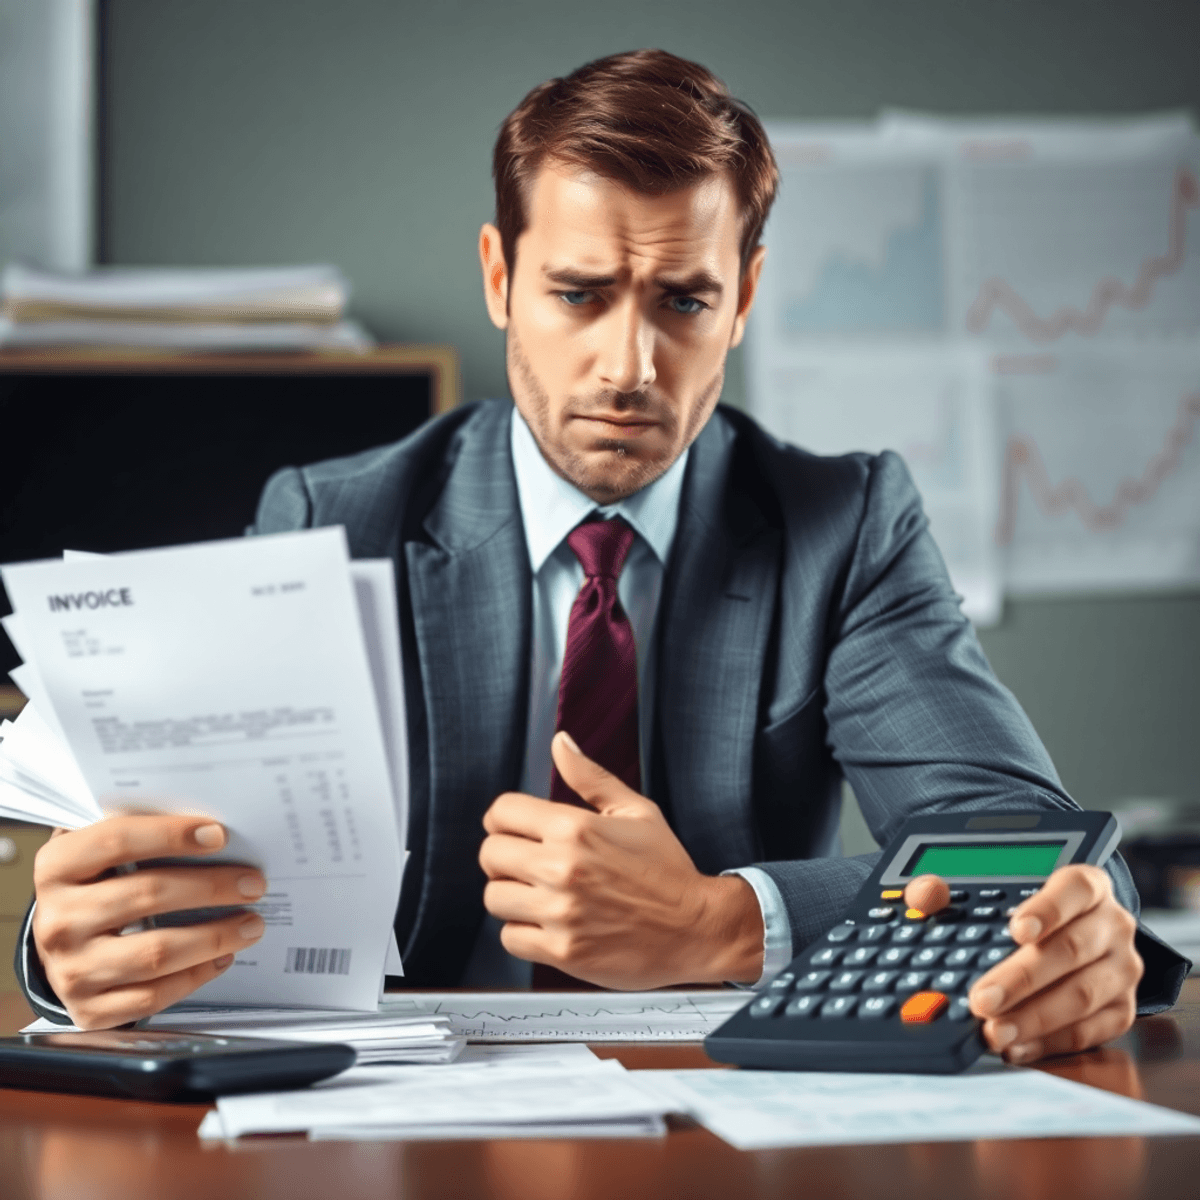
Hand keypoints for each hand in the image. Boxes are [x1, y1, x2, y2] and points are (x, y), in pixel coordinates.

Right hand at [32, 814, 267, 1028]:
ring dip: (214, 937)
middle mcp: (58, 920)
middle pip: (148, 895)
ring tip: (251, 924)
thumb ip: (140, 832)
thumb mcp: (98, 852)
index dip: (171, 835)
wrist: (55, 945)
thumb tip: (209, 829)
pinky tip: (222, 956)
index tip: (219, 835)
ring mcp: (71, 970)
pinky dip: (195, 975)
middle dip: (211, 888)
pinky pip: (152, 996)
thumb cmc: (93, 886)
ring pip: (156, 953)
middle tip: (253, 883)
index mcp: (56, 868)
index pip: (117, 840)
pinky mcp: (88, 1009)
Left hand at [479, 731, 763, 987]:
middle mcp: (562, 868)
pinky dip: (523, 932)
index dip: (503, 819)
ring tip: (539, 895)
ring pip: (493, 897)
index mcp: (575, 828)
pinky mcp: (563, 951)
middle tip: (526, 864)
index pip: (501, 812)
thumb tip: (560, 743)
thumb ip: (590, 777)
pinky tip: (549, 924)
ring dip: (511, 895)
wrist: (698, 929)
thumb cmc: (668, 870)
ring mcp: (561, 912)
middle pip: (490, 854)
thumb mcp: (635, 811)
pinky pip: (510, 938)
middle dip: (503, 857)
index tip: (513, 829)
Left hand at [904, 865, 1142, 1062]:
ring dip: (1033, 1018)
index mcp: (1086, 885)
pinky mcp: (1121, 1009)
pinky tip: (1015, 1046)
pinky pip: (1088, 1031)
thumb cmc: (1022, 911)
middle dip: (1022, 979)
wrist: (1074, 935)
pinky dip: (1049, 1042)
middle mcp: (1111, 924)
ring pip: (1081, 995)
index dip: (1049, 908)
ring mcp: (1121, 969)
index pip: (1076, 888)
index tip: (1016, 929)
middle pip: (1071, 949)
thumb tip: (924, 895)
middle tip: (982, 1000)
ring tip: (993, 1032)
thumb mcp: (992, 890)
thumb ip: (951, 888)